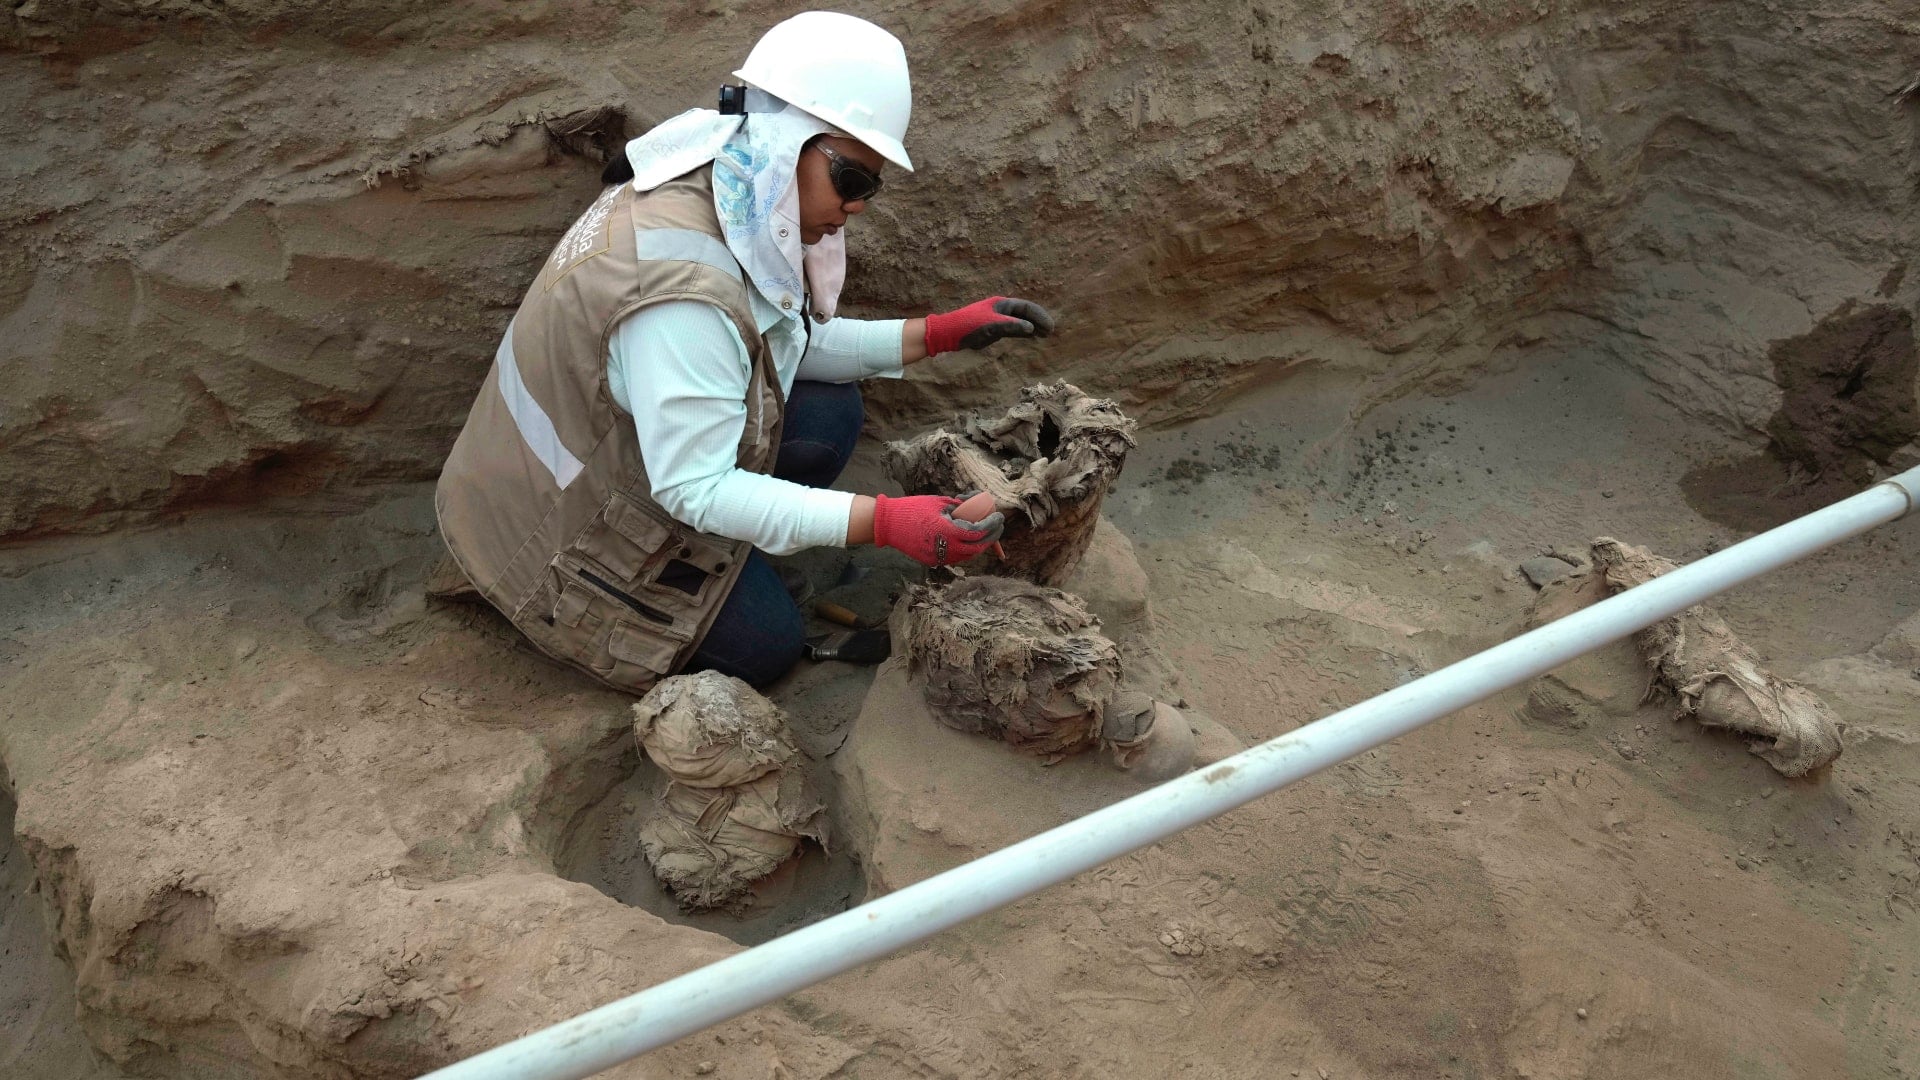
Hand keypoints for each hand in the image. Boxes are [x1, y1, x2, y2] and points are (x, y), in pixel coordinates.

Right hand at [871, 494, 1004, 566]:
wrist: (888, 523)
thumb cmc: (914, 508)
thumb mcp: (941, 503)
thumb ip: (962, 509)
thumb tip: (980, 509)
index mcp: (948, 531)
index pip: (978, 532)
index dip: (991, 525)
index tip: (999, 517)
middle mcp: (946, 548)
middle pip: (977, 548)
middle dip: (990, 537)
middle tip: (997, 527)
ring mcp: (939, 558)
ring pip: (967, 556)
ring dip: (979, 545)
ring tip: (986, 533)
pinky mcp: (932, 561)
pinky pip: (955, 558)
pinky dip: (965, 550)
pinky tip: (968, 540)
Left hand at [922, 297, 1055, 355]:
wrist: (950, 334)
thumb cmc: (969, 326)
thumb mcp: (992, 326)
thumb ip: (1012, 326)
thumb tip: (1031, 328)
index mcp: (1002, 304)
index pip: (1026, 308)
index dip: (1040, 316)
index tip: (1050, 326)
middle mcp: (1002, 310)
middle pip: (1026, 314)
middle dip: (1039, 321)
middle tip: (1051, 331)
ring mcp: (998, 320)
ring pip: (1021, 322)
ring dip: (1034, 328)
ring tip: (1046, 335)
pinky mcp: (994, 330)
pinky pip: (1014, 330)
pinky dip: (1024, 333)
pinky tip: (1032, 337)